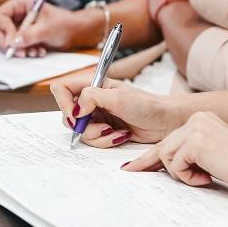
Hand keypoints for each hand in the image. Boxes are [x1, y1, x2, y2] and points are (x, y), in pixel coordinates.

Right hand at [0, 0, 100, 56]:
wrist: (75, 33)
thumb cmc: (63, 24)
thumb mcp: (46, 29)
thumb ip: (29, 35)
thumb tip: (13, 43)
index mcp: (20, 4)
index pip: (0, 17)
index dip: (4, 30)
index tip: (13, 43)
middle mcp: (16, 14)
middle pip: (0, 30)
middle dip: (11, 44)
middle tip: (21, 53)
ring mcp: (19, 26)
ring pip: (8, 41)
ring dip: (19, 50)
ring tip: (35, 53)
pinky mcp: (23, 37)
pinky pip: (16, 47)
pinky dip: (25, 52)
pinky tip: (39, 52)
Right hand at [50, 78, 190, 146]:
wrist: (165, 122)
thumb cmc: (147, 105)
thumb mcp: (118, 97)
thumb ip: (92, 97)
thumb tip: (75, 110)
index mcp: (92, 85)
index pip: (61, 89)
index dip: (64, 103)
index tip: (77, 116)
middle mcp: (91, 100)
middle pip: (67, 115)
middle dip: (84, 126)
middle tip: (102, 127)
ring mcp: (96, 116)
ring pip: (80, 131)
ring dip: (97, 136)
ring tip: (116, 132)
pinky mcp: (103, 130)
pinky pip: (92, 141)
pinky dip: (105, 141)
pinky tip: (121, 136)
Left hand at [124, 112, 227, 195]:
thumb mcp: (211, 155)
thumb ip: (190, 153)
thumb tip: (164, 162)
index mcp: (202, 119)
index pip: (170, 139)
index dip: (150, 156)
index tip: (132, 167)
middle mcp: (197, 119)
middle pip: (164, 147)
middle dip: (157, 166)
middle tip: (144, 173)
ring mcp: (196, 128)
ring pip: (166, 156)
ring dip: (182, 174)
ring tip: (205, 177)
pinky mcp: (195, 142)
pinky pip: (175, 165)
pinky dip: (188, 177)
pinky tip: (207, 178)